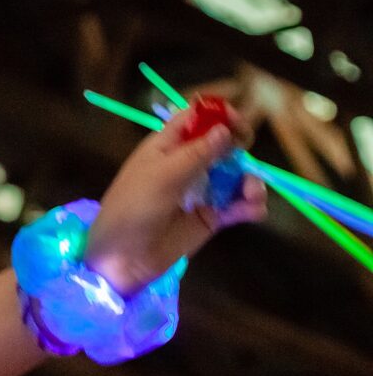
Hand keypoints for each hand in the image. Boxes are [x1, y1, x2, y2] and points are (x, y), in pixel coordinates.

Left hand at [84, 98, 267, 292]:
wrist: (122, 259)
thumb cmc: (133, 210)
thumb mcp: (162, 177)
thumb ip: (197, 154)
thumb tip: (224, 129)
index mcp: (166, 147)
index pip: (196, 119)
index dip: (218, 116)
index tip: (237, 122)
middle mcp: (186, 165)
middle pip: (223, 144)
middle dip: (240, 149)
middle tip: (243, 160)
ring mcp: (199, 191)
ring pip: (235, 175)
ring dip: (249, 181)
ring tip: (251, 195)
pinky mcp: (209, 217)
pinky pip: (237, 205)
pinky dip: (250, 205)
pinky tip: (254, 211)